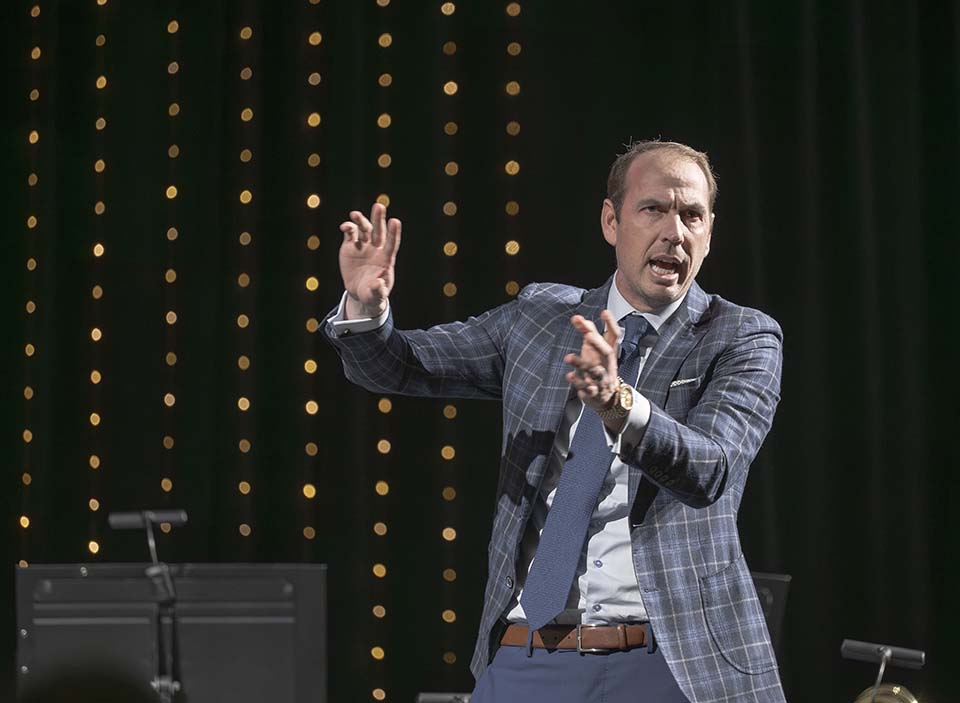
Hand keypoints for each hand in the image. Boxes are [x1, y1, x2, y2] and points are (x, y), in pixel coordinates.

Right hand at [339, 203, 401, 318]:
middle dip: (378, 219)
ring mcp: (363, 246)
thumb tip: (378, 282)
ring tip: (354, 215)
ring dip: (360, 220)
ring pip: (364, 229)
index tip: (395, 221)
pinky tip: (344, 227)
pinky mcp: (350, 246)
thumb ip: (378, 289)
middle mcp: (376, 249)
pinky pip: (350, 234)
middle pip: (379, 231)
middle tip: (379, 206)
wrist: (360, 292)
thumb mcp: (376, 296)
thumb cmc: (373, 294)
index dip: (394, 233)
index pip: (392, 243)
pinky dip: (348, 228)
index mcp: (386, 259)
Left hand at [564, 310, 620, 413]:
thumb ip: (588, 335)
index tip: (604, 312)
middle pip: (607, 352)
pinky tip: (569, 375)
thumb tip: (580, 318)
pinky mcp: (593, 392)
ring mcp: (602, 380)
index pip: (614, 337)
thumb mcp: (595, 352)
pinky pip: (587, 387)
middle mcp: (608, 365)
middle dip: (598, 343)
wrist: (607, 398)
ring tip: (568, 357)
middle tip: (587, 335)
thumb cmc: (599, 369)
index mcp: (609, 354)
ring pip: (595, 371)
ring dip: (581, 363)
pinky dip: (578, 382)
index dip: (611, 324)